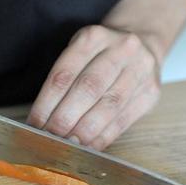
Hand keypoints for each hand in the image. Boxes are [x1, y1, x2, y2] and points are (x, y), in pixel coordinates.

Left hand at [27, 25, 160, 150]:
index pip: (64, 74)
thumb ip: (64, 81)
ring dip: (85, 131)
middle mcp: (120, 49)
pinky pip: (124, 120)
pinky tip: (89, 147)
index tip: (34, 125)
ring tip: (68, 146)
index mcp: (93, 37)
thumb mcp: (80, 53)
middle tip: (50, 139)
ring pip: (109, 106)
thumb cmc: (101, 54)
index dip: (46, 103)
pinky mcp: (151, 92)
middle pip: (88, 89)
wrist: (144, 44)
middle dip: (65, 119)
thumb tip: (44, 121)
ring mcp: (140, 70)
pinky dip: (104, 137)